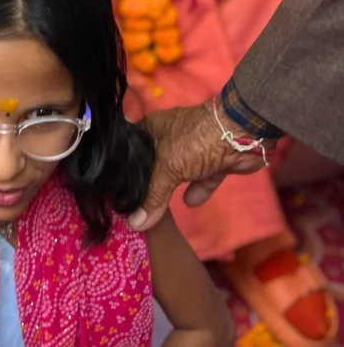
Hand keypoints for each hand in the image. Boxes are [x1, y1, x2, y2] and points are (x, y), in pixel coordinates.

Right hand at [128, 100, 274, 231]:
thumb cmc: (194, 142)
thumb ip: (152, 196)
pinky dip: (196, 191)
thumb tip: (134, 224)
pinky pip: (200, 180)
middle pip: (152, 164)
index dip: (121, 170)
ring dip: (170, 189)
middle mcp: (168, 138)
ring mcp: (191, 150)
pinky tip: (190, 202)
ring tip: (155, 212)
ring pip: (176, 173)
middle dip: (145, 184)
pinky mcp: (211, 163)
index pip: (130, 150)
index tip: (112, 193)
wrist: (240, 136)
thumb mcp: (167, 167)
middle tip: (130, 208)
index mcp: (151, 129)